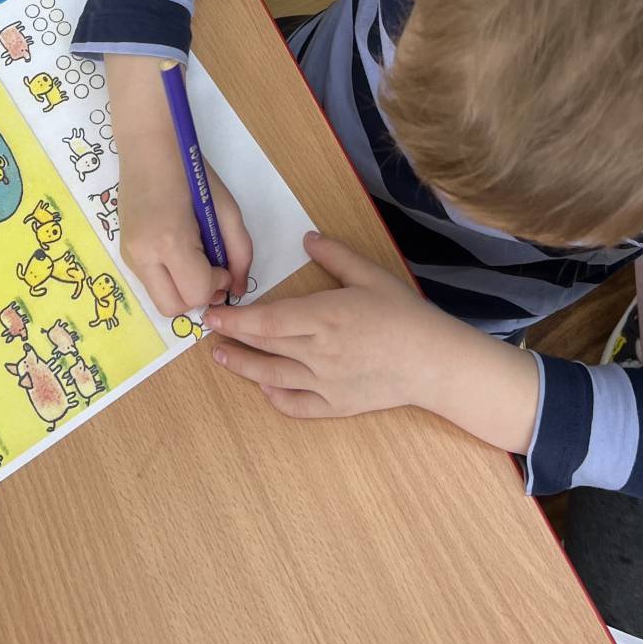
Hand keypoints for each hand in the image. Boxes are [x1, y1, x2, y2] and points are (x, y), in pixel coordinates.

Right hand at [118, 143, 252, 318]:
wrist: (147, 146)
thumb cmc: (191, 171)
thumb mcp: (226, 209)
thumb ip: (239, 252)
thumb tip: (238, 289)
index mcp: (170, 240)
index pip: (196, 293)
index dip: (217, 285)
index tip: (223, 263)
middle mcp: (143, 254)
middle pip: (173, 308)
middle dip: (197, 295)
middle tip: (209, 268)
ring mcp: (128, 255)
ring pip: (160, 300)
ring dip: (182, 290)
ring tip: (193, 258)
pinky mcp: (123, 252)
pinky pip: (150, 283)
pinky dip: (168, 279)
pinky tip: (176, 251)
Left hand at [206, 231, 462, 418]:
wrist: (434, 361)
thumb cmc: (403, 314)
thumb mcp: (370, 274)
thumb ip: (335, 255)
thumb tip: (307, 237)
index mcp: (323, 318)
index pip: (267, 320)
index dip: (236, 319)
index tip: (214, 314)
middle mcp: (318, 353)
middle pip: (264, 347)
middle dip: (233, 338)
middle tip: (208, 332)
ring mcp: (325, 384)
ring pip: (273, 377)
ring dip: (243, 367)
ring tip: (222, 357)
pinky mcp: (337, 406)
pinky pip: (297, 406)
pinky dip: (276, 398)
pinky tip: (265, 387)